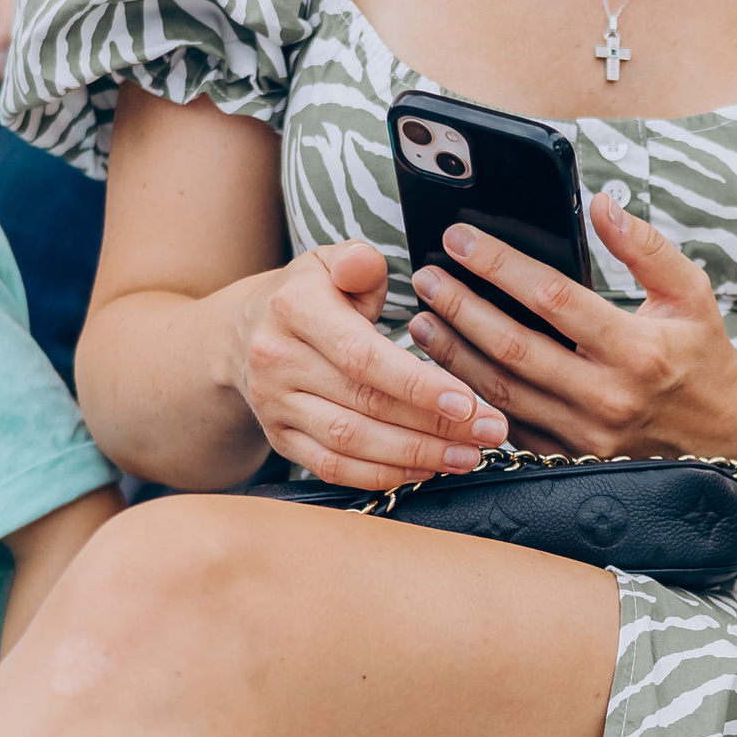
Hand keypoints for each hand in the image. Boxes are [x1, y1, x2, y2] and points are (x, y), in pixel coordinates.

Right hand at [232, 239, 507, 487]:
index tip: (467, 402)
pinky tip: (424, 470)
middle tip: (491, 431)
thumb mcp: (330, 262)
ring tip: (468, 455)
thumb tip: (367, 265)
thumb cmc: (310, 294)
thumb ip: (358, 262)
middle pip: (365, 404)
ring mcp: (274, 405)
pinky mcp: (279, 439)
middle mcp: (276, 359)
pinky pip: (332, 468)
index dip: (417, 384)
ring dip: (415, 455)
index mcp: (294, 308)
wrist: (246, 332)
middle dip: (435, 425)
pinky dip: (381, 475)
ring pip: (350, 443)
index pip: (362, 355)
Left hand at [405, 187, 736, 461]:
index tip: (461, 239)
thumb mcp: (690, 292)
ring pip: (500, 392)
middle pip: (513, 347)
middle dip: (460, 307)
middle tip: (426, 277)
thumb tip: (601, 204)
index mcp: (637, 350)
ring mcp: (585, 435)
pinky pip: (508, 425)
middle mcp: (607, 397)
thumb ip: (646, 246)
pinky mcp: (571, 458)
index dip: (501, 265)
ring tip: (419, 320)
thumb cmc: (701, 354)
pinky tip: (444, 368)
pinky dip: (470, 395)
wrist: (725, 434)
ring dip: (452, 354)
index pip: (553, 298)